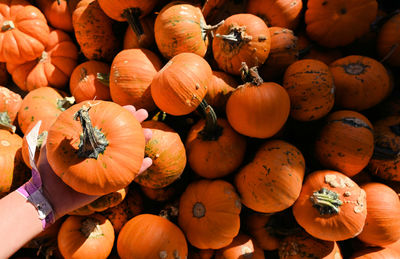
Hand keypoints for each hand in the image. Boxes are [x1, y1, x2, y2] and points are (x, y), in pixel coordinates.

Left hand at [38, 105, 151, 219]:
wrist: (47, 196)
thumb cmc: (47, 171)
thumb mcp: (51, 146)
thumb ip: (59, 131)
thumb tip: (72, 115)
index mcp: (90, 143)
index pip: (107, 125)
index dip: (119, 114)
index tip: (129, 106)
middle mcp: (101, 153)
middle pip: (122, 135)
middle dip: (135, 122)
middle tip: (144, 113)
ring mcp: (107, 167)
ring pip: (130, 153)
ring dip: (142, 142)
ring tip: (151, 133)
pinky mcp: (110, 183)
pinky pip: (129, 175)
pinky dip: (140, 169)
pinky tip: (149, 161)